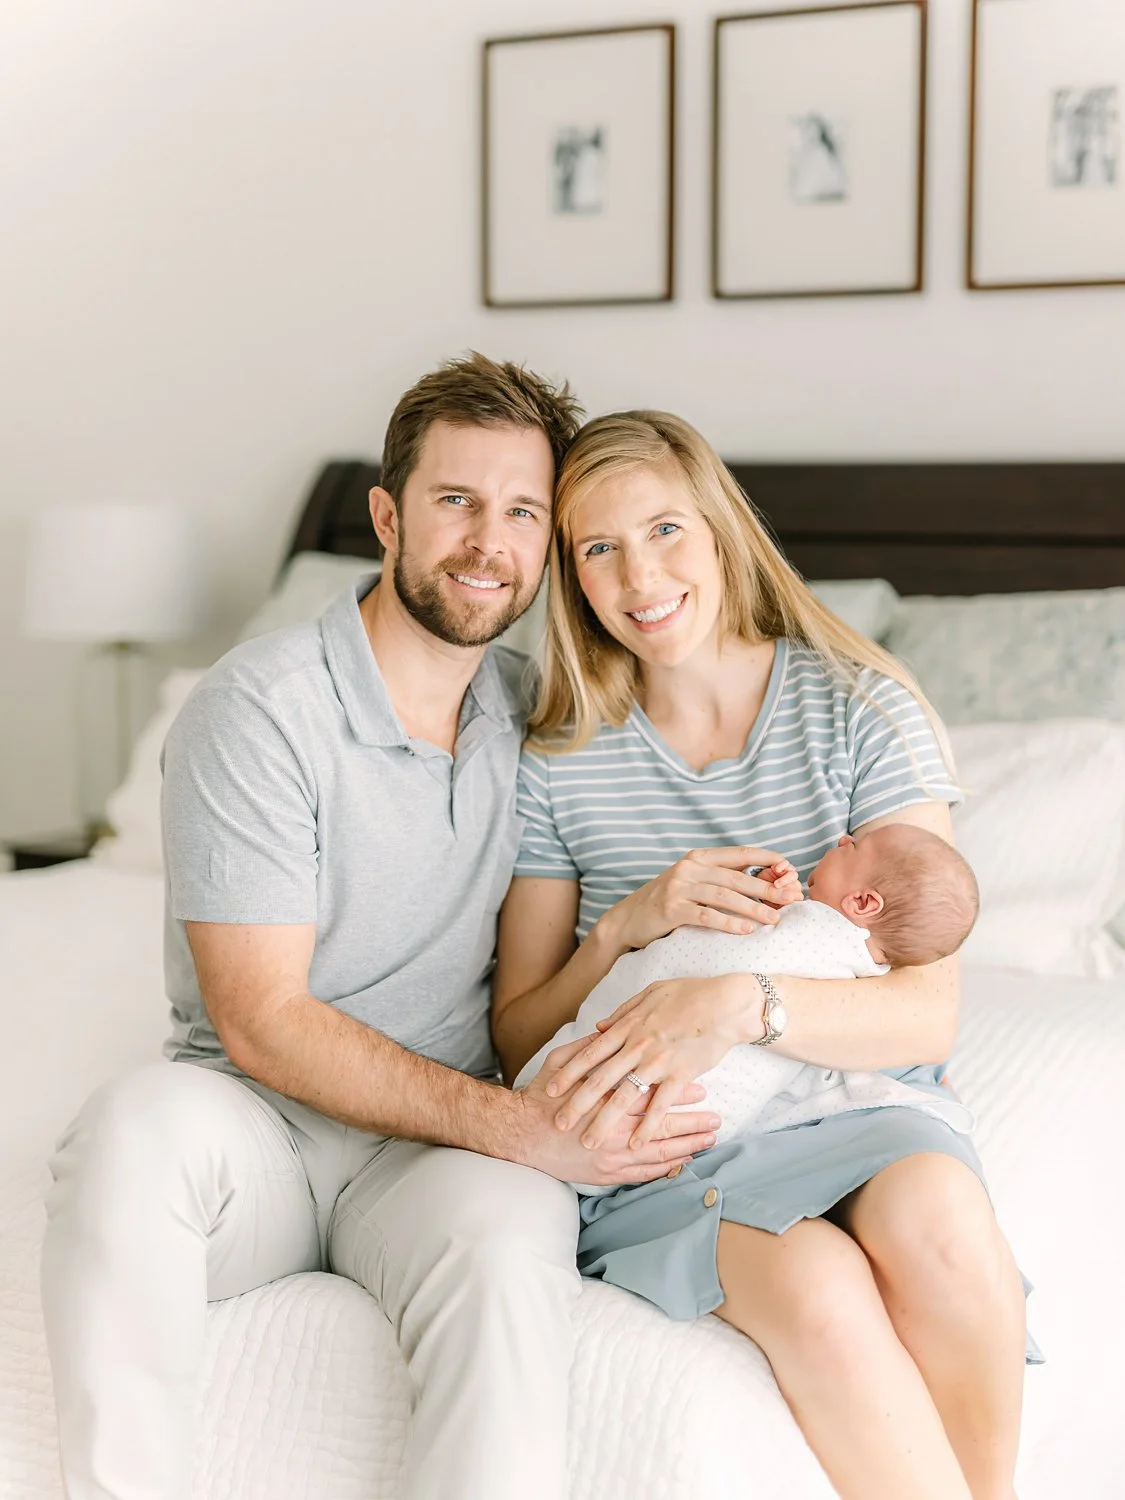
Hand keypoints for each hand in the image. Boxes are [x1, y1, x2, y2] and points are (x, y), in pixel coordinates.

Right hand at [516, 1035, 720, 1185]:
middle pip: (660, 1125)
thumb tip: (610, 1028)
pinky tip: (683, 1162)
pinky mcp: (606, 1174)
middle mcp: (611, 1128)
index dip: (676, 1090)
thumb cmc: (539, 1096)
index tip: (699, 1086)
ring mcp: (610, 1155)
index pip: (649, 1094)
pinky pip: (644, 1174)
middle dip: (690, 1123)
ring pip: (657, 1153)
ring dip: (686, 1147)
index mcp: (604, 1097)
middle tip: (716, 1119)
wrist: (518, 1135)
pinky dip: (665, 1168)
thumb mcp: (559, 1061)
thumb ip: (588, 1047)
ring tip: (709, 1141)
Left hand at [547, 973, 762, 1148]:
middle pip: (600, 1079)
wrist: (724, 1003)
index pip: (590, 1054)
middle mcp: (638, 1046)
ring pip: (624, 1097)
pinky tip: (635, 1143)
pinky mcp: (681, 1074)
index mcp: (628, 1027)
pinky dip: (646, 1127)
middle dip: (577, 1104)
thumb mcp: (649, 995)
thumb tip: (599, 1028)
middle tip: (558, 1124)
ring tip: (589, 1141)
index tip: (550, 1089)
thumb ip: (622, 1015)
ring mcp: (659, 1061)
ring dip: (604, 1122)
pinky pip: (659, 1106)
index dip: (568, 1073)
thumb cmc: (688, 995)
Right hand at [596, 845, 801, 954]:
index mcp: (699, 857)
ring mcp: (679, 887)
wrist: (629, 919)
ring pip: (725, 896)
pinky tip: (746, 930)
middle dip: (767, 888)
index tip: (790, 869)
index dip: (767, 860)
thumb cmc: (669, 902)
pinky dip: (729, 923)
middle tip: (791, 898)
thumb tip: (766, 884)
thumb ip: (722, 879)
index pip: (741, 853)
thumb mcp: (694, 882)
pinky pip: (706, 915)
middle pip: (737, 877)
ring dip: (753, 908)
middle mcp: (689, 868)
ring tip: (774, 919)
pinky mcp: (671, 908)